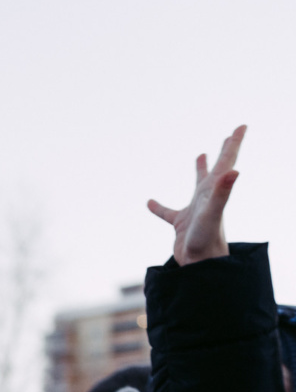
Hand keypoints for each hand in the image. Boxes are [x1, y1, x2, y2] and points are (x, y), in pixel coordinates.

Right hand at [148, 125, 246, 265]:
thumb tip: (235, 170)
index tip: (242, 125)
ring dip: (201, 169)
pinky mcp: (181, 223)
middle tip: (230, 135)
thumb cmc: (208, 240)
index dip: (235, 142)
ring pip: (198, 184)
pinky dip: (158, 207)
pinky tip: (149, 202)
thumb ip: (222, 191)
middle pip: (220, 167)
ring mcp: (195, 209)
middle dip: (226, 150)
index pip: (228, 160)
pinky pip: (168, 212)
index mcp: (215, 190)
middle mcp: (208, 197)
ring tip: (201, 155)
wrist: (201, 266)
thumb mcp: (212, 213)